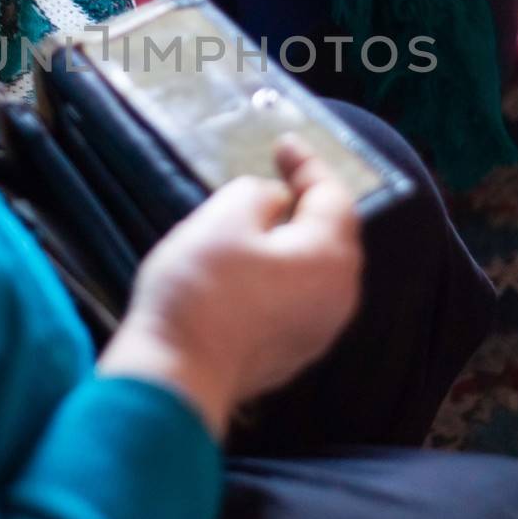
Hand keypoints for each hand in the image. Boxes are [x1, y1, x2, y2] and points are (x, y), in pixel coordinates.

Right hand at [98, 138, 363, 437]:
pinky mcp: (294, 353)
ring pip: (316, 269)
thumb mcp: (226, 216)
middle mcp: (340, 295)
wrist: (178, 374)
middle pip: (333, 235)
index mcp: (331, 256)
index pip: (332, 195)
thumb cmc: (202, 286)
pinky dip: (283, 272)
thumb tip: (276, 204)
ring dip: (295, 240)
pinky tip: (254, 265)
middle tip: (280, 177)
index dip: (308, 164)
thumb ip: (260, 196)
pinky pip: (298, 297)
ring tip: (266, 218)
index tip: (283, 144)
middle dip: (308, 202)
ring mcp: (320, 330)